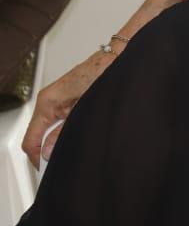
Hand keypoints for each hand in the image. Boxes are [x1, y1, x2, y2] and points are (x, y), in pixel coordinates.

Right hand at [21, 50, 113, 167]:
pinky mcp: (71, 101)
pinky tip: (82, 137)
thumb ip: (64, 131)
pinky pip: (63, 122)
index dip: (37, 158)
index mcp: (47, 101)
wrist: (120, 56)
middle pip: (40, 136)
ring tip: (76, 150)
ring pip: (53, 130)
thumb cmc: (104, 72)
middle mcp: (50, 101)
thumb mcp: (84, 107)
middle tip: (65, 162)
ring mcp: (60, 101)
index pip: (31, 139)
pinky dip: (69, 132)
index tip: (47, 169)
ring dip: (61, 141)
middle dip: (50, 151)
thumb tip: (49, 151)